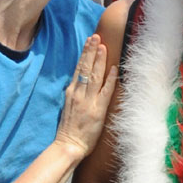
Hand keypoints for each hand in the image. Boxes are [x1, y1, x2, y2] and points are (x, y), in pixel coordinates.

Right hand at [55, 35, 117, 160]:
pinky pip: (105, 92)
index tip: (89, 42)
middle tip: (95, 36)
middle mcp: (78, 93)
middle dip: (91, 51)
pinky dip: (110, 79)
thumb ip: (75, 94)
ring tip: (102, 46)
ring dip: (99, 60)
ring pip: (94, 76)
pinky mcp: (97, 110)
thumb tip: (80, 83)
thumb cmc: (69, 129)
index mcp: (71, 92)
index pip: (79, 69)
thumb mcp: (69, 107)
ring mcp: (88, 101)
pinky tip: (114, 68)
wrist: (68, 145)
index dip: (84, 54)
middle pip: (85, 68)